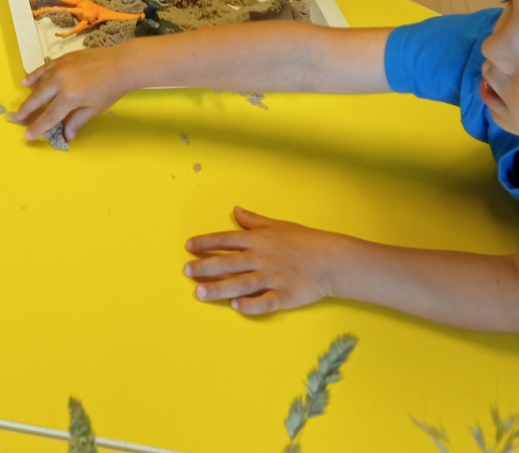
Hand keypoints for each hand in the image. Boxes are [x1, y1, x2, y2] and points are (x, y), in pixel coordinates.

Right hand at [11, 45, 133, 141]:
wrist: (120, 64)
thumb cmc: (110, 89)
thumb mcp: (94, 109)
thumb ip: (77, 121)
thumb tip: (66, 136)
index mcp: (69, 97)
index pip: (49, 116)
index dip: (38, 127)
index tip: (27, 135)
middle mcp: (60, 82)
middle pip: (38, 99)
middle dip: (27, 110)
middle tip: (17, 119)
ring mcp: (59, 68)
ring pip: (39, 83)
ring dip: (29, 94)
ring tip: (21, 103)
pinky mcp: (62, 59)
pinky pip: (44, 68)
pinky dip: (34, 75)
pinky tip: (27, 81)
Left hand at [183, 207, 343, 314]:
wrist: (332, 260)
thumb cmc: (304, 241)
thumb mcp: (277, 225)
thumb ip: (254, 221)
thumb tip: (235, 211)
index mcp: (259, 239)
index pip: (227, 239)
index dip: (206, 242)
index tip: (188, 247)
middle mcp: (262, 258)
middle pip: (228, 263)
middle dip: (205, 267)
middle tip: (186, 271)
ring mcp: (273, 278)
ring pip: (241, 284)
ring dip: (219, 289)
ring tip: (199, 293)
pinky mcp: (284, 296)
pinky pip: (264, 302)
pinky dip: (250, 305)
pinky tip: (236, 306)